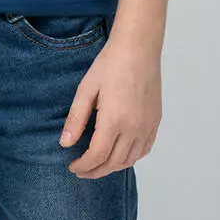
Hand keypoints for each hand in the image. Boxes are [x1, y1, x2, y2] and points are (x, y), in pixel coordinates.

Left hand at [58, 38, 161, 178]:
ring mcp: (147, 126)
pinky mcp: (155, 121)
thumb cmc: (110, 65)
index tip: (73, 167)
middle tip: (82, 170)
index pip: (98, 156)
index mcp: (114, 120)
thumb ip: (76, 118)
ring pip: (130, 160)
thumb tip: (65, 144)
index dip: (84, 166)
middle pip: (114, 163)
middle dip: (95, 171)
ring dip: (112, 167)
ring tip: (98, 164)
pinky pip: (144, 149)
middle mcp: (133, 128)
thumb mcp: (86, 89)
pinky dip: (131, 158)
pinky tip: (120, 154)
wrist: (138, 49)